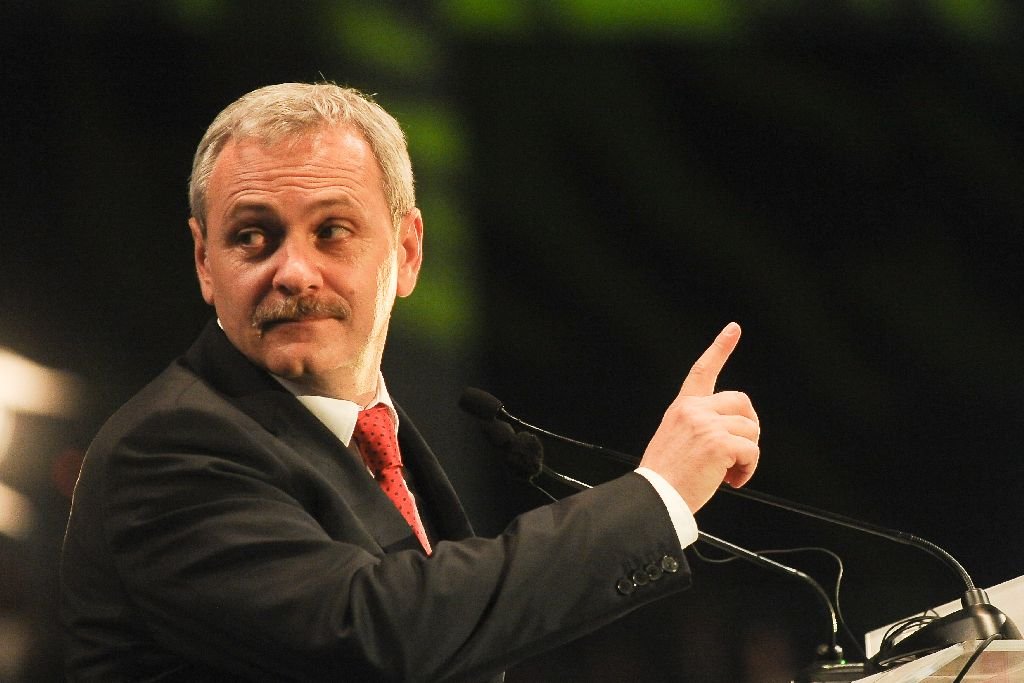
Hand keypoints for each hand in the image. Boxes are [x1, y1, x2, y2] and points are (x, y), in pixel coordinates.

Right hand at [639, 322, 759, 513]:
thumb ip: (701, 426)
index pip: (702, 371)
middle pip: (742, 403)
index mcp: (683, 408)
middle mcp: (694, 410)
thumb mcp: (677, 439)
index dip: (720, 348)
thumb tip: (734, 432)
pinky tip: (732, 480)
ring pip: (750, 429)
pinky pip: (751, 450)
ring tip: (729, 472)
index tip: (733, 330)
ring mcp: (706, 424)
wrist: (655, 496)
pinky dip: (748, 468)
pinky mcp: (719, 442)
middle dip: (748, 427)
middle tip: (739, 452)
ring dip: (747, 454)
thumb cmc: (666, 476)